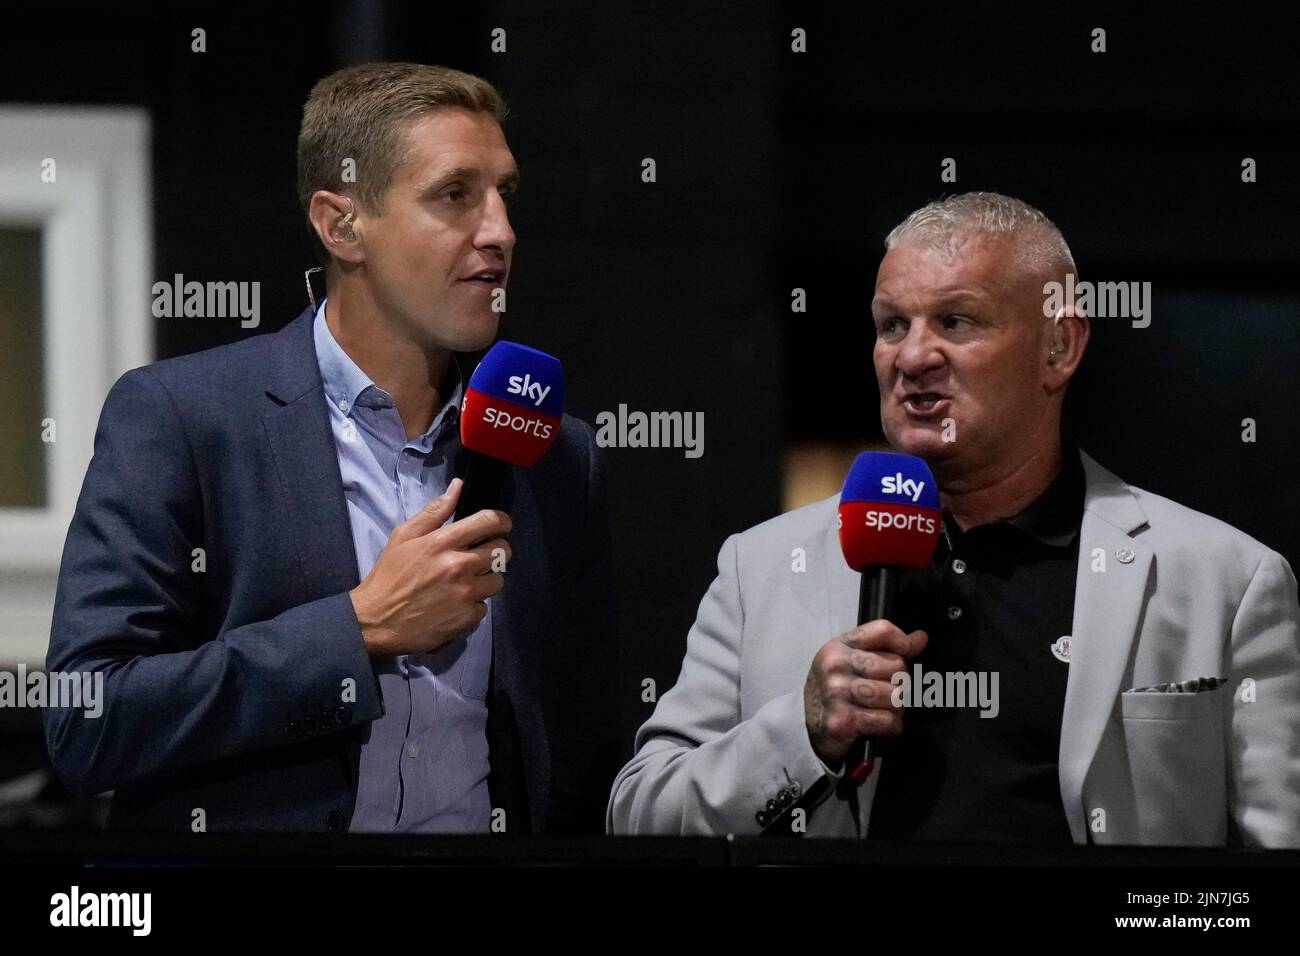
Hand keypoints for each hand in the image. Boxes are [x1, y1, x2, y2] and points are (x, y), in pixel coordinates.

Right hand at [349, 478, 512, 657]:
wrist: (376, 621)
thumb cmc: (389, 576)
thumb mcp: (403, 536)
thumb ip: (435, 511)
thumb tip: (458, 486)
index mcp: (443, 542)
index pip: (490, 521)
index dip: (502, 521)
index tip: (500, 525)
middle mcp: (460, 565)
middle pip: (502, 550)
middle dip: (495, 550)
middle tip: (480, 555)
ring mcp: (466, 593)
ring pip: (498, 580)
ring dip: (486, 579)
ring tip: (465, 582)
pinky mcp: (467, 618)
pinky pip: (484, 606)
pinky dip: (473, 605)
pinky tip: (455, 604)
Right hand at [803, 620, 927, 768]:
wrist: (806, 726)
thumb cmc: (834, 691)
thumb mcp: (851, 662)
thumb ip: (886, 649)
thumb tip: (921, 638)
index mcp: (839, 646)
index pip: (883, 630)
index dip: (903, 643)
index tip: (904, 656)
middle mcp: (836, 665)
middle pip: (896, 666)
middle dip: (901, 683)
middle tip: (889, 692)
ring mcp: (837, 692)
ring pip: (895, 695)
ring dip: (897, 708)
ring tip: (885, 710)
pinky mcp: (843, 720)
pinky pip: (888, 720)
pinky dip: (892, 726)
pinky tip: (881, 725)